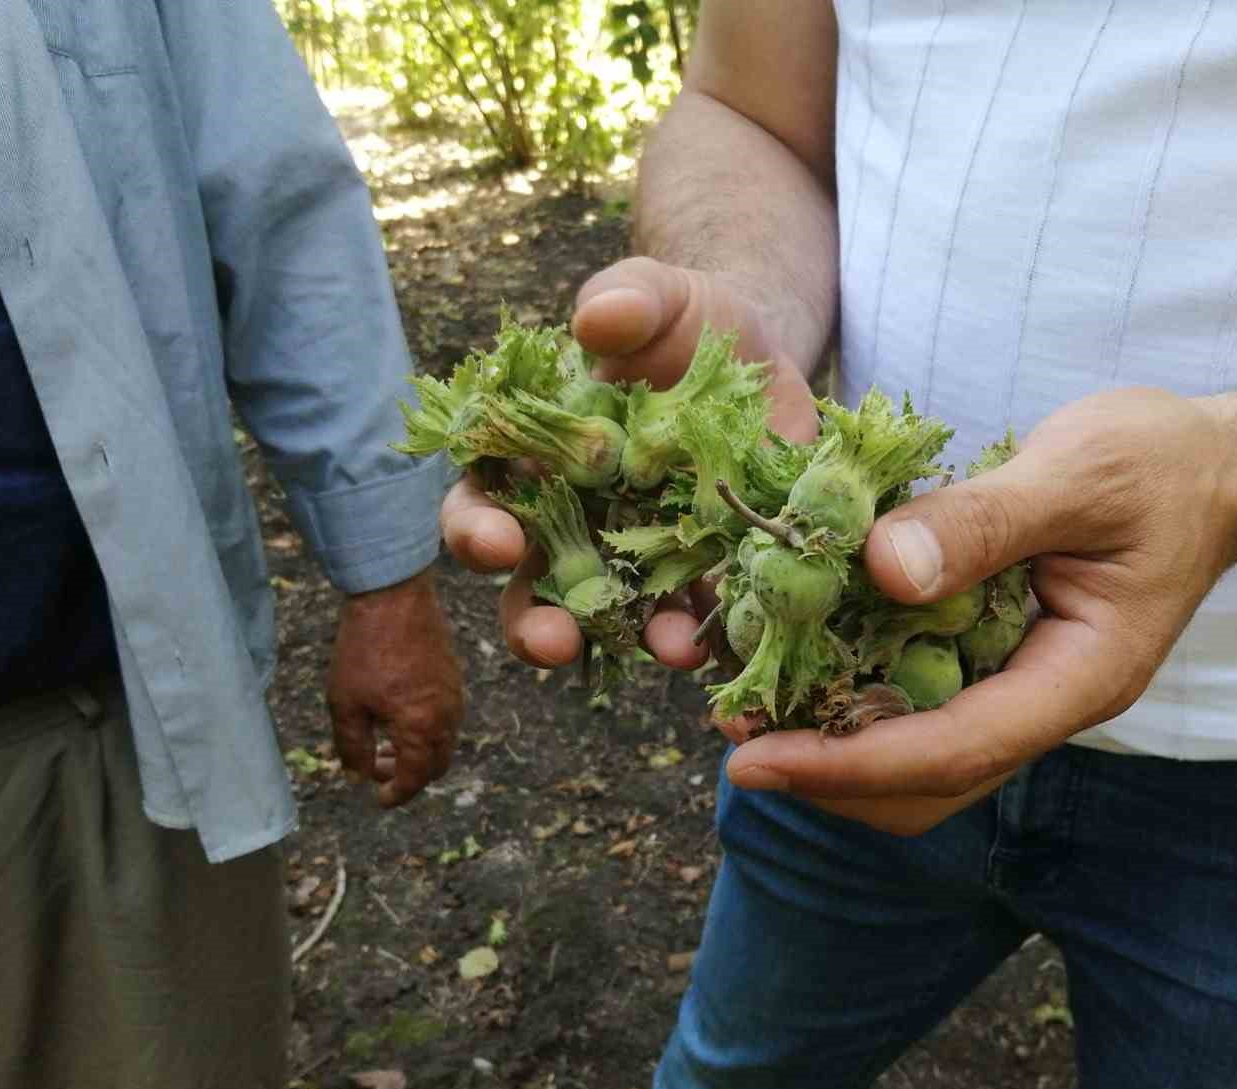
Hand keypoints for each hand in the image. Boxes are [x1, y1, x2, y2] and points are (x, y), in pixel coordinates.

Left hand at [326, 567, 465, 806]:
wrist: (393, 595)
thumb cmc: (365, 649)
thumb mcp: (346, 704)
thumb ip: (352, 748)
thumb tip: (358, 777)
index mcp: (422, 728)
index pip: (414, 779)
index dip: (395, 795)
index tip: (377, 799)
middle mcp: (447, 716)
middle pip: (436, 765)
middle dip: (408, 776)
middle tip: (377, 771)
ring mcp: (455, 695)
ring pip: (443, 741)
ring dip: (417, 752)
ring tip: (384, 744)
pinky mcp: (453, 676)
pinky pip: (447, 717)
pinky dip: (426, 730)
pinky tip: (398, 715)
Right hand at [439, 256, 819, 670]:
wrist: (758, 351)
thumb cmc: (681, 320)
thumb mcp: (656, 292)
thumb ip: (624, 298)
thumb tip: (594, 321)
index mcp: (533, 456)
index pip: (482, 501)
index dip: (477, 529)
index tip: (496, 542)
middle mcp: (573, 519)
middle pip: (533, 585)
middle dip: (536, 620)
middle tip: (552, 640)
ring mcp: (637, 553)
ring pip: (616, 617)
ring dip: (633, 640)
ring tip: (665, 649)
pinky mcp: (702, 566)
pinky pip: (696, 611)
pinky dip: (707, 629)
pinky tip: (721, 637)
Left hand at [723, 387, 1236, 835]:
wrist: (1214, 470)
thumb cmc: (1163, 467)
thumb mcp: (1081, 474)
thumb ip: (987, 522)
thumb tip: (882, 571)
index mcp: (1078, 678)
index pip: (954, 751)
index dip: (850, 765)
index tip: (755, 762)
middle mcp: (1042, 702)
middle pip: (926, 784)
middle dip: (827, 774)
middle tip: (733, 735)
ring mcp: (1017, 686)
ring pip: (915, 758)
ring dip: (832, 745)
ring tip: (747, 704)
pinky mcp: (992, 657)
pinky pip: (916, 701)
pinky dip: (851, 695)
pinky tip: (797, 656)